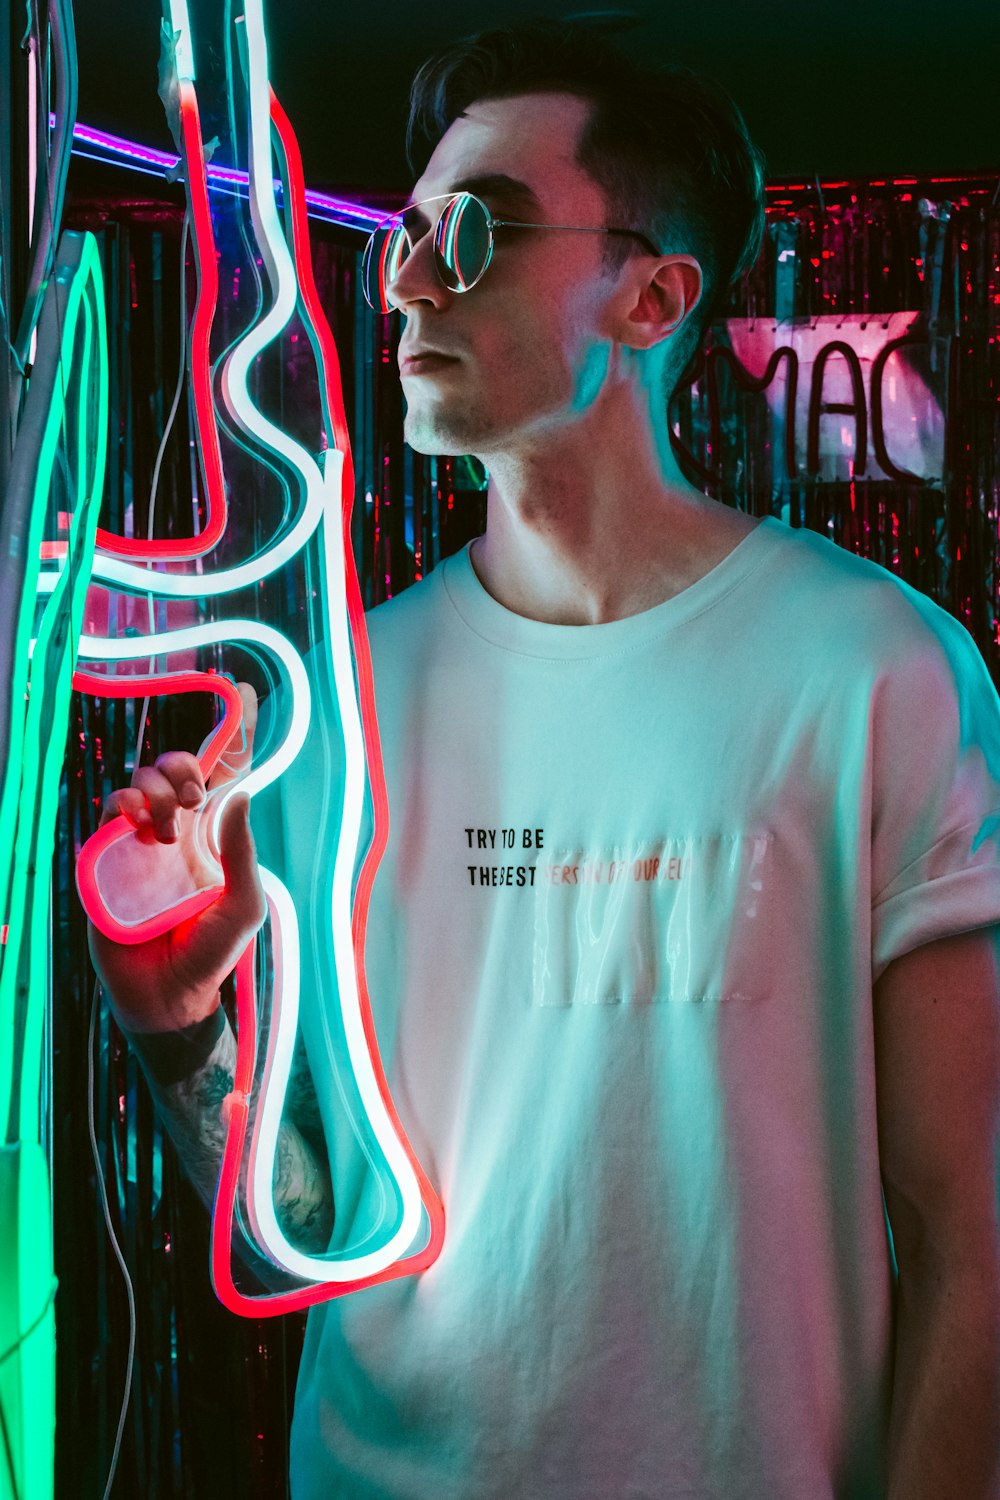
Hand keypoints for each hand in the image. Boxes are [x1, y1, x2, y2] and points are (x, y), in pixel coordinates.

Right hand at [88, 682, 266, 1033]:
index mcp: (215, 836)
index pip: (226, 774)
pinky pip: (112, 809)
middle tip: (196, 797)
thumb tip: (241, 795)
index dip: (235, 733)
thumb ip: (242, 852)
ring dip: (157, 788)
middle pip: (179, 767)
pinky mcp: (109, 855)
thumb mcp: (242, 905)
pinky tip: (137, 821)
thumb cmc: (210, 953)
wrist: (166, 996)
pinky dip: (124, 803)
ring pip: (143, 781)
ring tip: (165, 825)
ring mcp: (142, 840)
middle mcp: (179, 829)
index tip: (244, 695)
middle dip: (187, 765)